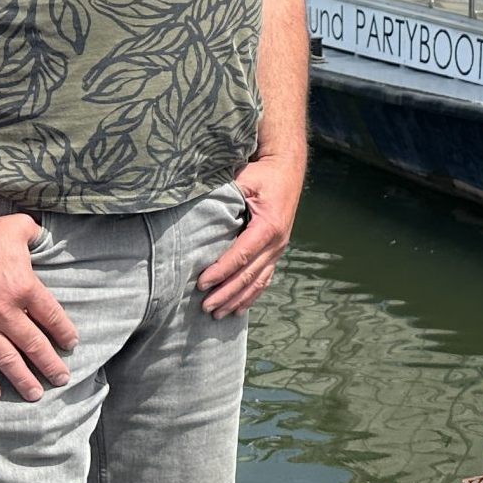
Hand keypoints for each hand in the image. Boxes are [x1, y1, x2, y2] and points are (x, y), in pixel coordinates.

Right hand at [0, 215, 77, 402]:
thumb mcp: (18, 228)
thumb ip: (37, 235)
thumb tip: (47, 235)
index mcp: (25, 288)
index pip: (52, 317)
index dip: (64, 333)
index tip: (71, 344)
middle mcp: (5, 312)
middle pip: (34, 344)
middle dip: (50, 364)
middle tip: (62, 378)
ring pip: (7, 360)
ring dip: (23, 379)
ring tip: (36, 394)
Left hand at [197, 155, 299, 317]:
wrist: (287, 169)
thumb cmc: (263, 173)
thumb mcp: (245, 178)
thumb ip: (225, 194)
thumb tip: (195, 209)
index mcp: (269, 225)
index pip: (241, 255)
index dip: (221, 271)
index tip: (201, 283)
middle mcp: (277, 241)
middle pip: (249, 274)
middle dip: (226, 293)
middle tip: (205, 307)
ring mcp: (279, 248)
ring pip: (258, 281)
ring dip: (238, 299)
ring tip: (218, 314)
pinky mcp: (277, 250)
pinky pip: (266, 278)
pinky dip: (252, 295)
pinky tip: (239, 308)